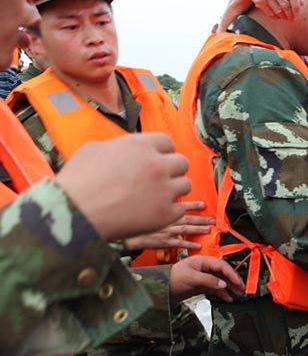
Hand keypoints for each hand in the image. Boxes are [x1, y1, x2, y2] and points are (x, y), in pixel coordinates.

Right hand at [55, 134, 190, 240]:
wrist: (73, 213)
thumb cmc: (78, 181)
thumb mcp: (93, 149)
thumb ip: (120, 147)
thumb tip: (128, 149)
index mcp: (141, 145)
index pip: (168, 142)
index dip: (162, 152)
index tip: (157, 160)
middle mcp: (157, 165)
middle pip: (182, 163)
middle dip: (171, 170)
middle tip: (158, 180)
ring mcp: (163, 190)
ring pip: (185, 185)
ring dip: (173, 189)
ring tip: (156, 196)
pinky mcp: (165, 213)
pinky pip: (180, 208)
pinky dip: (169, 211)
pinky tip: (154, 211)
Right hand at [124, 201, 214, 250]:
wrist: (127, 235)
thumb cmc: (138, 224)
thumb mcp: (148, 211)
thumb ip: (161, 207)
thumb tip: (171, 202)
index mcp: (164, 212)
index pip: (181, 207)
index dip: (193, 206)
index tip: (204, 204)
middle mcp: (168, 221)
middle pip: (188, 219)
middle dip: (202, 218)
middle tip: (213, 219)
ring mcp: (167, 232)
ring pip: (186, 230)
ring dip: (199, 229)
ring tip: (209, 229)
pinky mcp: (165, 242)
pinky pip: (180, 243)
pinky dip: (189, 244)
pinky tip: (198, 245)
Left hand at [169, 255, 244, 302]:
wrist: (160, 290)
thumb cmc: (173, 279)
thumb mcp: (191, 278)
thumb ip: (209, 280)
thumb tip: (223, 284)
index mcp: (203, 261)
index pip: (221, 266)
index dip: (231, 273)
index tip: (238, 282)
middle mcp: (205, 268)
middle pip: (223, 273)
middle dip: (233, 281)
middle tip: (242, 289)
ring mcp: (204, 277)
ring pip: (221, 281)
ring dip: (230, 288)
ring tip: (239, 294)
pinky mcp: (201, 286)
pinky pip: (215, 289)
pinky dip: (222, 293)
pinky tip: (228, 298)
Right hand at [218, 0, 300, 29]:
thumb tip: (302, 3)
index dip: (297, 8)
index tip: (297, 15)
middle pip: (286, 4)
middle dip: (290, 14)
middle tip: (292, 19)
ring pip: (278, 10)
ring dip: (283, 17)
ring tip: (285, 18)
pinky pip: (270, 12)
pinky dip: (275, 16)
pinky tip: (277, 16)